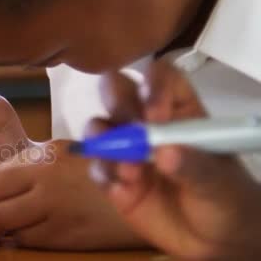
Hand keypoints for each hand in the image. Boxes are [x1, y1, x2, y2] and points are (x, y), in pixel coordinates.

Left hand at [0, 143, 146, 249]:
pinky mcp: (68, 233)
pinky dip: (18, 242)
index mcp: (45, 153)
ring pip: (1, 222)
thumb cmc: (104, 178)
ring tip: (1, 233)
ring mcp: (57, 205)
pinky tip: (28, 237)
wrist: (155, 195)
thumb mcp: (67, 158)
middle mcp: (47, 176)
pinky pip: (27, 241)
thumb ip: (30, 170)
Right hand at [89, 60, 260, 259]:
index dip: (152, 86)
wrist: (215, 243)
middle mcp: (145, 122)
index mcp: (179, 110)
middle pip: (117, 90)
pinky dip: (105, 175)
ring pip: (98, 126)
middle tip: (129, 128)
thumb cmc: (225, 198)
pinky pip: (96, 167)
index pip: (160, 78)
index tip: (154, 115)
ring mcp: (126, 149)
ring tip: (130, 171)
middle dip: (116, 102)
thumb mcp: (219, 182)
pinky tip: (125, 191)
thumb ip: (195, 166)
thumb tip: (165, 153)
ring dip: (105, 141)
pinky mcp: (112, 178)